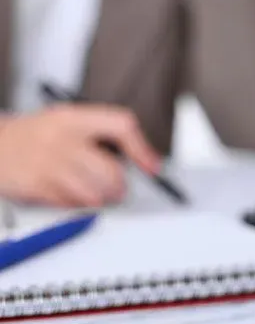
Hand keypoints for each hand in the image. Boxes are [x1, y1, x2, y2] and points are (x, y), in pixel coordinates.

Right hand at [0, 105, 160, 207]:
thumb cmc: (34, 135)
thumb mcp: (66, 121)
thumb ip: (99, 134)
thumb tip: (139, 157)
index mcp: (74, 117)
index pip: (121, 125)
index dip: (141, 148)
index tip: (152, 165)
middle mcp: (63, 137)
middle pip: (110, 168)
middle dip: (120, 185)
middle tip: (120, 189)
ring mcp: (48, 162)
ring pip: (93, 190)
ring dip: (102, 198)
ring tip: (100, 196)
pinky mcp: (35, 185)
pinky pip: (70, 202)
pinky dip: (78, 205)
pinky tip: (75, 198)